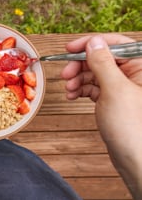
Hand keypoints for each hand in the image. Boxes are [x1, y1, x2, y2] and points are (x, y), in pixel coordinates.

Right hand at [61, 34, 141, 198]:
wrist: (134, 157)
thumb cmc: (132, 126)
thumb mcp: (115, 89)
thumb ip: (103, 63)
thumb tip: (93, 42)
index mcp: (141, 66)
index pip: (114, 44)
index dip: (91, 44)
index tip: (70, 48)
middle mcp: (132, 74)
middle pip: (101, 59)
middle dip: (80, 65)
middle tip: (65, 74)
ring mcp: (121, 88)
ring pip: (94, 74)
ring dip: (78, 79)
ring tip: (68, 89)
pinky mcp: (112, 99)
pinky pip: (93, 88)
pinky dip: (81, 90)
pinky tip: (73, 95)